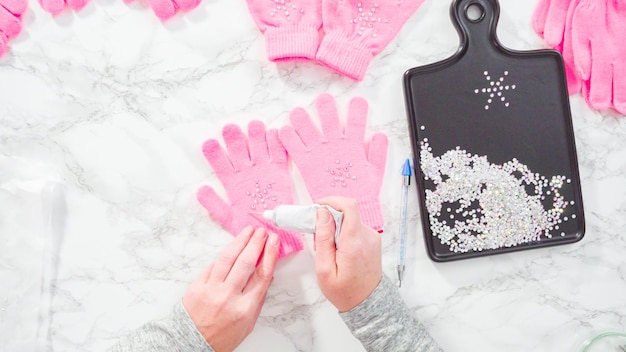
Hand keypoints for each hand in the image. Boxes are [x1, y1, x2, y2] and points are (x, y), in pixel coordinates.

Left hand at [182, 226, 279, 351]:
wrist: (193, 343)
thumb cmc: (222, 336)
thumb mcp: (248, 324)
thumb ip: (257, 300)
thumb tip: (266, 277)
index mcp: (244, 308)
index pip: (261, 275)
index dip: (269, 254)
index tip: (274, 241)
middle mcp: (228, 297)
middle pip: (246, 263)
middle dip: (256, 243)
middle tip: (262, 232)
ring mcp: (211, 289)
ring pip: (228, 259)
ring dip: (240, 242)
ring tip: (248, 231)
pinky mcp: (197, 285)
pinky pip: (213, 265)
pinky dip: (224, 254)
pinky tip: (232, 246)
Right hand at [313, 197, 381, 311]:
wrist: (366, 303)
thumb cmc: (344, 290)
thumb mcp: (324, 269)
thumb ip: (323, 239)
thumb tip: (323, 214)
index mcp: (354, 242)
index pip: (349, 206)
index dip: (332, 201)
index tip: (318, 207)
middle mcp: (367, 236)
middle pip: (346, 212)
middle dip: (328, 219)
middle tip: (317, 235)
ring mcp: (372, 237)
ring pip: (349, 220)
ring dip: (335, 228)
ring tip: (328, 249)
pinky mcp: (372, 239)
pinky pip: (354, 228)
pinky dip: (343, 233)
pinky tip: (338, 250)